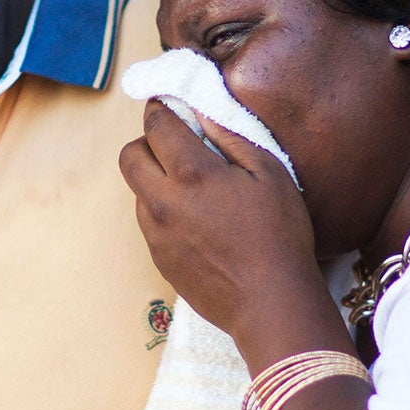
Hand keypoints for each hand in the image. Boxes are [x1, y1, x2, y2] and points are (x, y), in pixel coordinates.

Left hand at [118, 102, 331, 350]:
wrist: (271, 303)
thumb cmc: (280, 235)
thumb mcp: (270, 173)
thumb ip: (231, 137)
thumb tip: (203, 113)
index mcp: (192, 175)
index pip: (157, 125)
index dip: (161, 109)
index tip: (170, 106)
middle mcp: (163, 202)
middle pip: (129, 155)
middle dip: (147, 142)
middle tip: (176, 146)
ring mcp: (157, 234)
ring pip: (137, 191)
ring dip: (155, 179)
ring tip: (193, 188)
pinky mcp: (159, 259)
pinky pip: (149, 221)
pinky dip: (163, 210)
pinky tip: (197, 220)